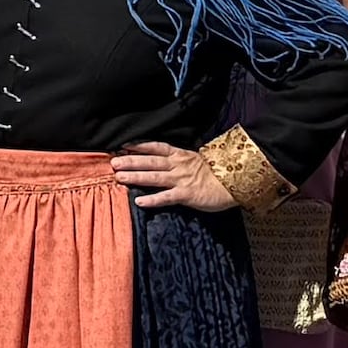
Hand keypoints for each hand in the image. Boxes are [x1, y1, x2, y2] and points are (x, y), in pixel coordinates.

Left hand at [112, 141, 235, 213]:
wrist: (235, 183)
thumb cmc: (216, 173)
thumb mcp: (195, 160)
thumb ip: (179, 160)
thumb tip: (163, 160)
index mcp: (180, 155)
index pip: (155, 147)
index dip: (138, 146)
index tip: (122, 145)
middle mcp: (178, 165)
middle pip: (149, 161)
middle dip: (130, 161)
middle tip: (112, 162)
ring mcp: (182, 180)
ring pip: (154, 177)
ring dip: (135, 177)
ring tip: (119, 178)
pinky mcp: (187, 195)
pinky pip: (167, 197)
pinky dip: (153, 200)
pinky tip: (139, 202)